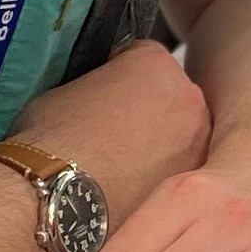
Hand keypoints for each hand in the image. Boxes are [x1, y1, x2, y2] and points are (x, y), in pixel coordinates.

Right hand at [6, 40, 210, 229]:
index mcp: (155, 62)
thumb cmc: (54, 140)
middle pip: (170, 96)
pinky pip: (175, 168)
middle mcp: (187, 96)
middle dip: (147, 110)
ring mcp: (196, 141)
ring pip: (179, 135)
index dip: (120, 76)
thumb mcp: (65, 88)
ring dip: (158, 144)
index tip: (105, 94)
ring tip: (120, 163)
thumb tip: (97, 97)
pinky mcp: (190, 181)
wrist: (57, 194)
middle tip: (114, 132)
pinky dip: (158, 173)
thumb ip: (98, 83)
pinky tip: (128, 184)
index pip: (143, 57)